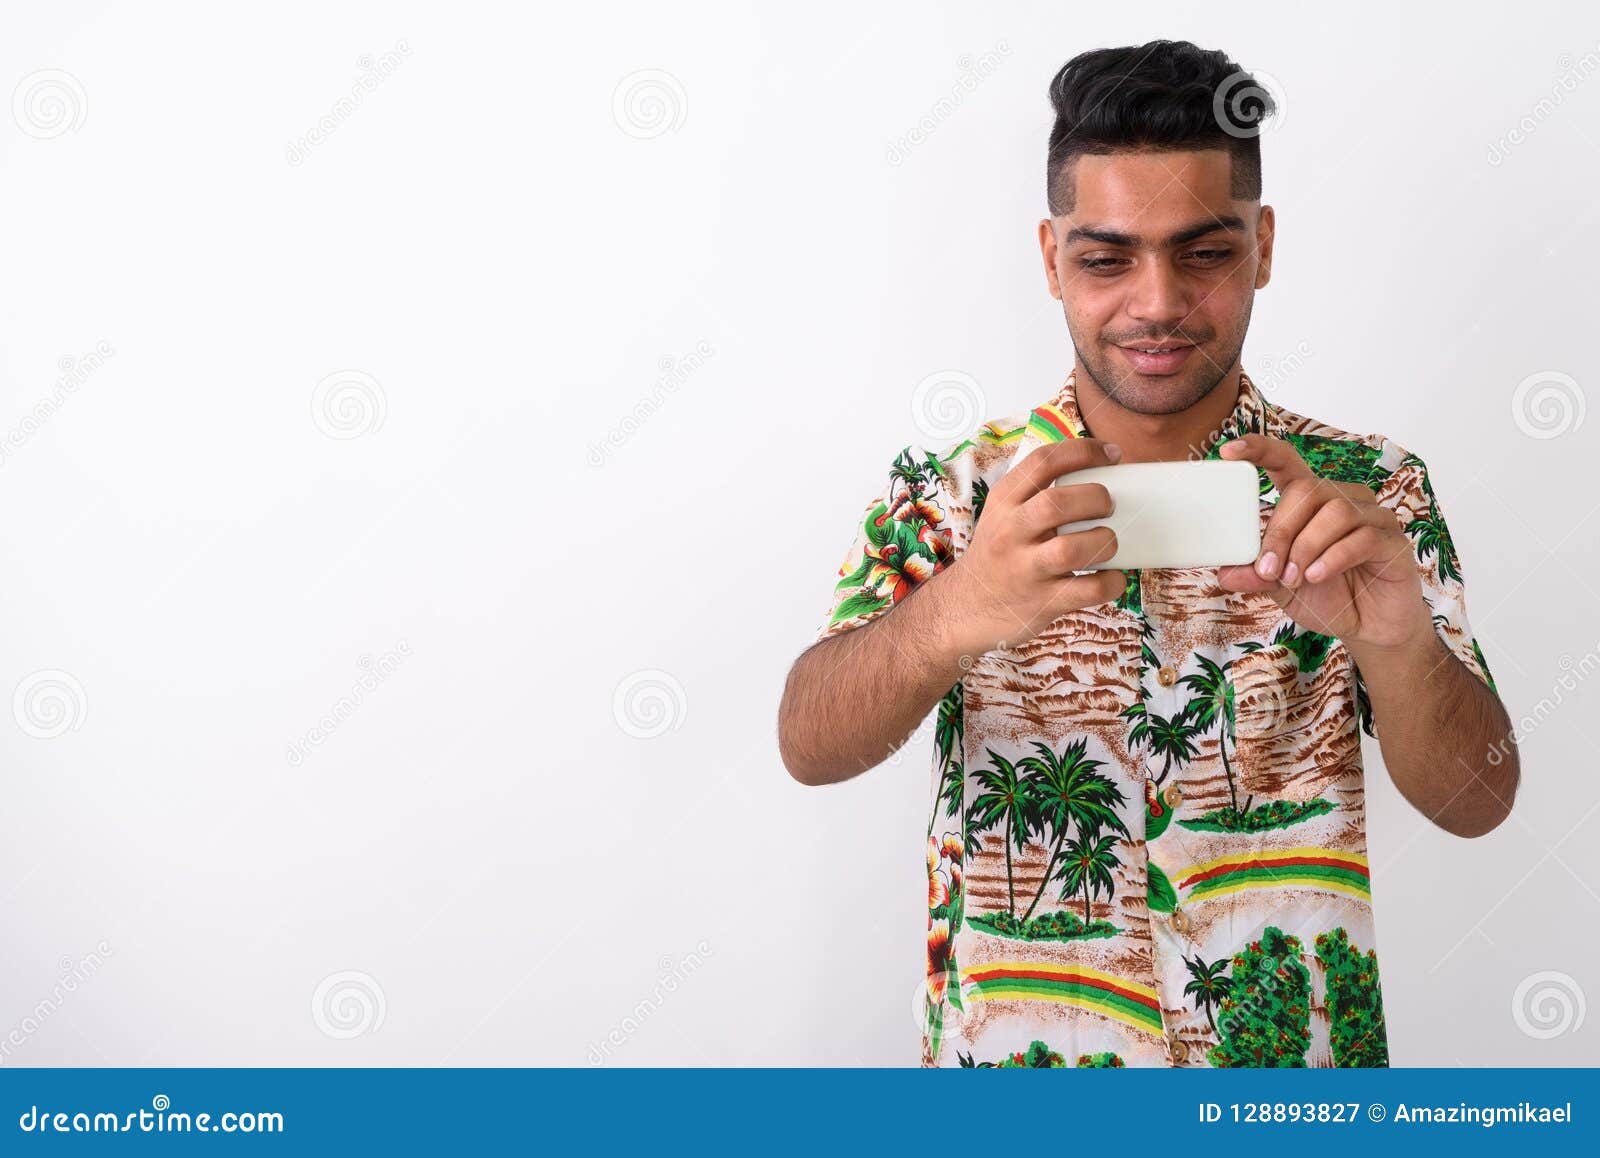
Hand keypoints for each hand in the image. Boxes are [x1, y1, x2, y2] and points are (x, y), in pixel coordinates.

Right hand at [940, 437, 1127, 656]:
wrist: (968, 606)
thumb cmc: (999, 552)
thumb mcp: (1003, 512)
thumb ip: (1038, 490)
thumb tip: (1099, 469)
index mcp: (1004, 501)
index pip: (1044, 461)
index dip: (1085, 451)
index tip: (1112, 455)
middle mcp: (1011, 532)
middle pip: (1057, 503)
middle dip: (1097, 499)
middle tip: (1108, 507)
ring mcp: (1026, 570)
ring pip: (1072, 549)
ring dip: (1105, 542)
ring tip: (1107, 542)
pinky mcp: (1044, 602)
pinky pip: (1089, 590)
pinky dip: (1112, 581)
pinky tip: (1112, 576)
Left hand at [1215, 434, 1430, 648]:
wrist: (1366, 629)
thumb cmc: (1325, 596)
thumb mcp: (1280, 586)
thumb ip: (1256, 574)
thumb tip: (1225, 572)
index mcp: (1311, 502)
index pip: (1287, 461)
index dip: (1260, 449)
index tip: (1229, 450)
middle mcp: (1343, 500)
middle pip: (1307, 489)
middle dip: (1281, 530)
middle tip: (1269, 568)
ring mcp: (1373, 518)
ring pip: (1336, 512)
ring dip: (1306, 548)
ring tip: (1295, 578)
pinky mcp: (1393, 542)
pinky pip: (1362, 537)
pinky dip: (1332, 558)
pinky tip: (1316, 577)